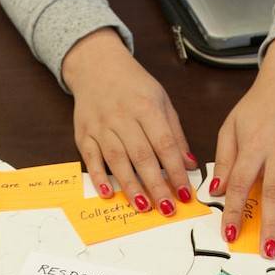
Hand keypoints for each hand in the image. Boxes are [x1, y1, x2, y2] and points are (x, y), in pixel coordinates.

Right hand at [64, 28, 197, 216]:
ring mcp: (101, 126)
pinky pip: (91, 158)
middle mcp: (123, 117)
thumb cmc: (133, 86)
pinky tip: (107, 193)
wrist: (97, 66)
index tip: (185, 193)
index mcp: (147, 108)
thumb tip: (189, 164)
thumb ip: (175, 133)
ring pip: (117, 160)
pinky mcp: (84, 134)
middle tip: (167, 208)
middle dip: (156, 185)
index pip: (165, 145)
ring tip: (143, 206)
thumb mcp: (161, 101)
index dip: (176, 171)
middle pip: (142, 156)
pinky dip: (98, 176)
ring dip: (130, 186)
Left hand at [212, 34, 274, 258]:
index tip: (229, 235)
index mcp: (255, 143)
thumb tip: (216, 190)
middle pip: (274, 192)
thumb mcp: (232, 124)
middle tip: (267, 251)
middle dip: (269, 224)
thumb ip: (224, 157)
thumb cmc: (261, 104)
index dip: (233, 211)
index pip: (240, 183)